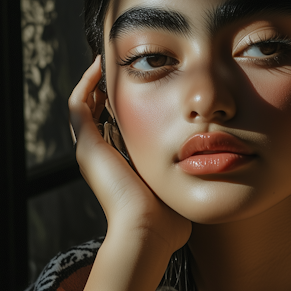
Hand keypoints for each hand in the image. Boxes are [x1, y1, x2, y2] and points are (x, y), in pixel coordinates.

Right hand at [68, 56, 190, 253]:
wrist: (147, 231)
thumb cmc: (167, 221)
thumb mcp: (180, 189)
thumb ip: (188, 176)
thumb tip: (211, 166)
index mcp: (120, 167)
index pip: (117, 128)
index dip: (128, 106)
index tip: (145, 85)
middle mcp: (100, 158)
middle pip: (98, 114)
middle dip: (110, 89)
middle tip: (124, 67)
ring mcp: (89, 151)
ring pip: (84, 106)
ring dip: (95, 82)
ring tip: (109, 59)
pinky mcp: (86, 146)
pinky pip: (78, 104)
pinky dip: (87, 83)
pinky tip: (101, 65)